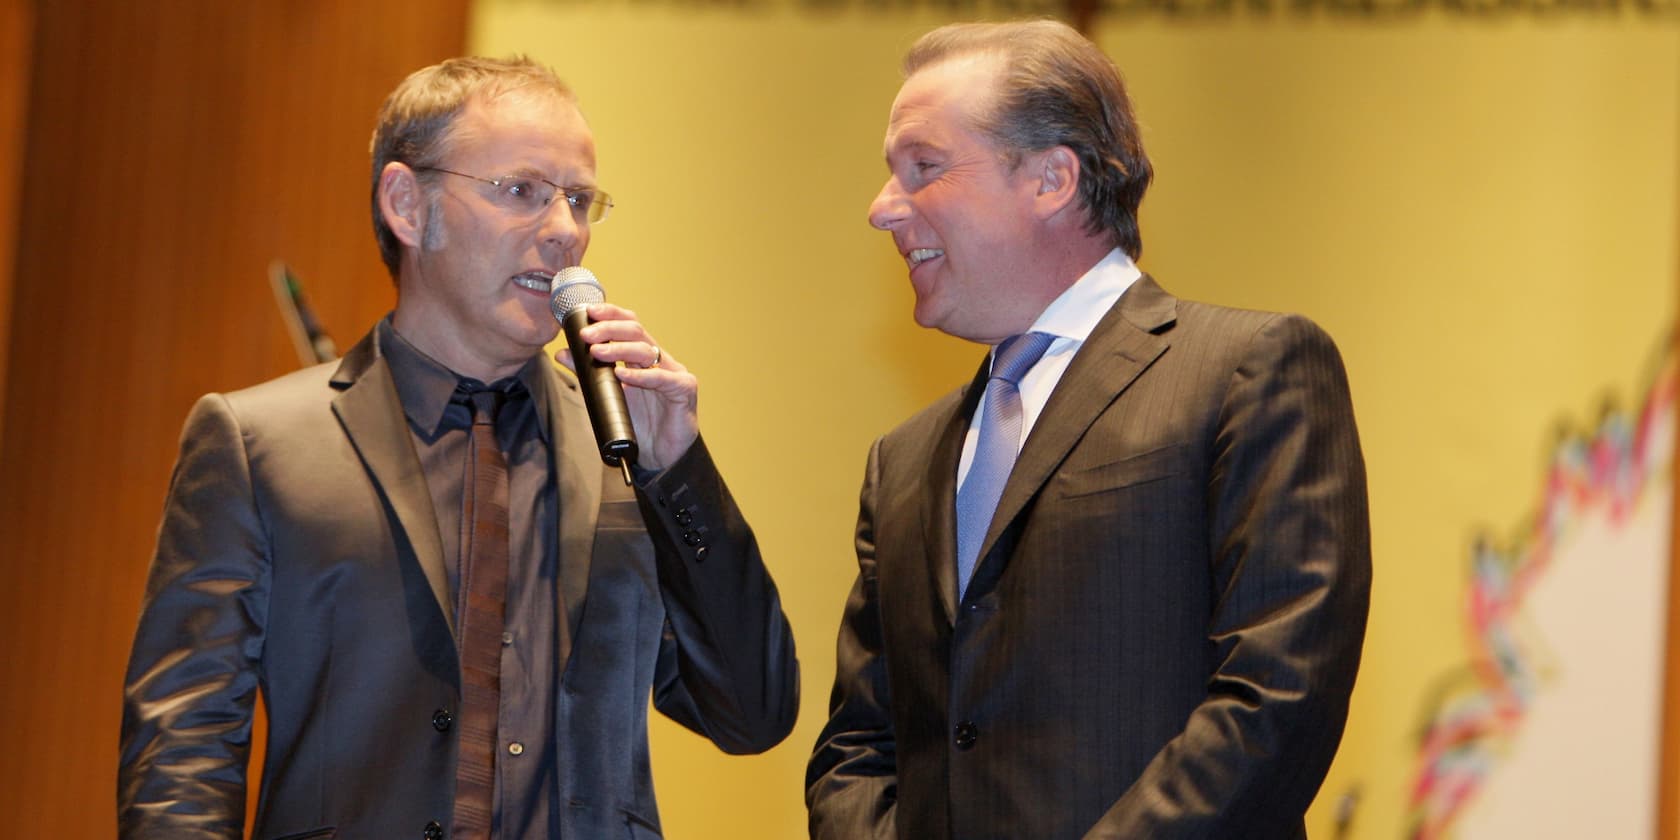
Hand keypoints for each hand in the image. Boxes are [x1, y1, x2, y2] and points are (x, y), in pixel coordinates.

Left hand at [554, 302, 696, 470]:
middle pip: (636, 331)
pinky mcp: (684, 388)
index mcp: (642, 356)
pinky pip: (663, 378)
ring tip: (596, 352)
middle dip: (609, 329)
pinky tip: (623, 375)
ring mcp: (673, 372)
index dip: (610, 314)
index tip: (588, 312)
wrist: (660, 456)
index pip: (627, 325)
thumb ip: (588, 374)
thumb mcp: (607, 395)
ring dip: (619, 349)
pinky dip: (642, 376)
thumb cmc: (638, 424)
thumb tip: (563, 353)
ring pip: (646, 350)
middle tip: (586, 335)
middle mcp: (658, 359)